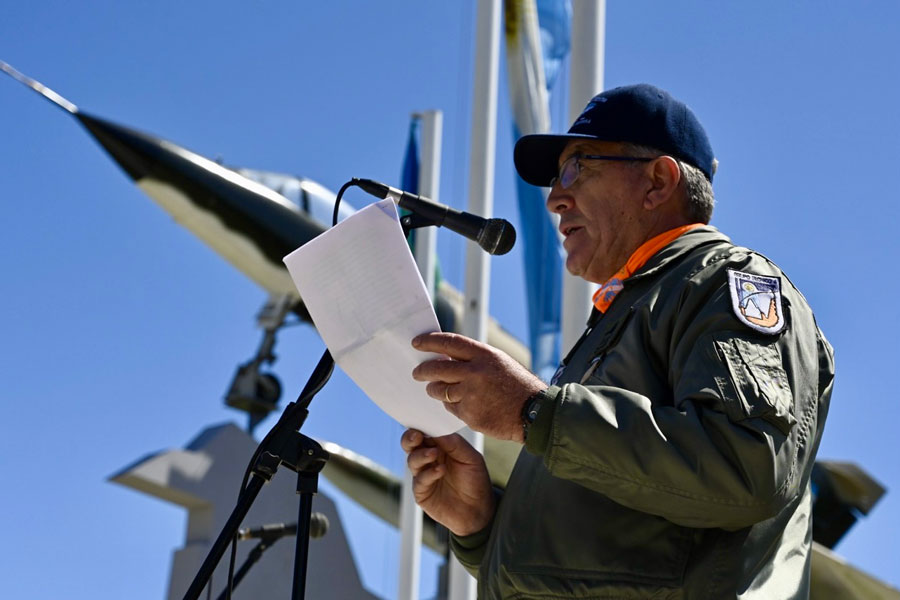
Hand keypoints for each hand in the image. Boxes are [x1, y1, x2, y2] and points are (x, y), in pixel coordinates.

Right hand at [400, 429, 495, 535]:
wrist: (479, 511)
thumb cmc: (476, 481)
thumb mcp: (471, 458)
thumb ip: (455, 444)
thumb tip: (437, 432)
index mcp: (439, 446)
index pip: (424, 432)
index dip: (421, 425)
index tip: (422, 420)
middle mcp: (428, 459)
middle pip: (410, 444)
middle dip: (410, 438)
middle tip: (417, 436)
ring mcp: (423, 475)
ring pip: (412, 460)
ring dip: (421, 455)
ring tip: (435, 454)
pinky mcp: (422, 492)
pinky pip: (419, 480)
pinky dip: (428, 473)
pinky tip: (440, 471)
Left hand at [412, 332, 545, 441]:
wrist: (535, 413)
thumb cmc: (517, 385)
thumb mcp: (499, 362)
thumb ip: (474, 359)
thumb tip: (445, 358)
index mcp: (484, 355)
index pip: (449, 342)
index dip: (429, 341)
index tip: (416, 343)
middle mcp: (475, 373)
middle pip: (436, 369)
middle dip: (422, 371)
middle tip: (417, 373)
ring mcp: (471, 395)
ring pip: (440, 391)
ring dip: (436, 391)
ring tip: (440, 390)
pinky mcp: (469, 415)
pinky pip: (451, 408)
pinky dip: (453, 406)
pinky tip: (465, 405)